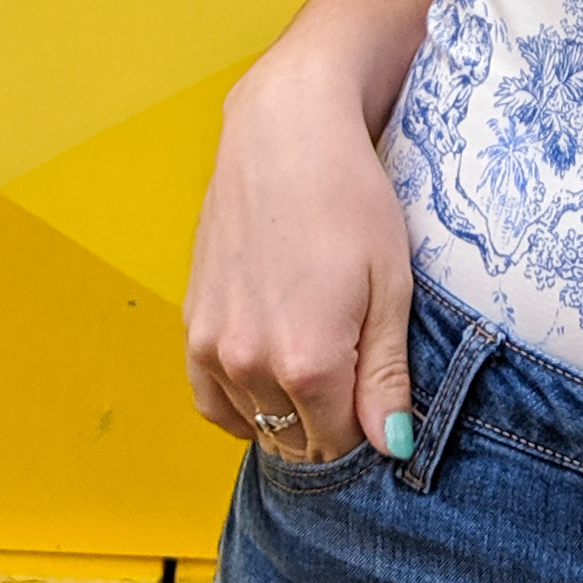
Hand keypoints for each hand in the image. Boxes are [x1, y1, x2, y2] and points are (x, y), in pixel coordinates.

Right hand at [183, 52, 416, 464]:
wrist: (284, 135)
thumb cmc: (349, 198)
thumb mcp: (390, 286)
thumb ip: (385, 376)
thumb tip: (391, 448)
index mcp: (308, 361)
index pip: (338, 446)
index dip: (366, 437)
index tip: (383, 412)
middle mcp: (250, 363)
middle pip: (295, 442)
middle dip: (330, 430)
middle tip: (357, 387)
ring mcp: (213, 346)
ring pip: (255, 425)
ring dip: (287, 418)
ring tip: (320, 373)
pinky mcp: (192, 325)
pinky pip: (210, 401)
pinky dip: (240, 408)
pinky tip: (270, 385)